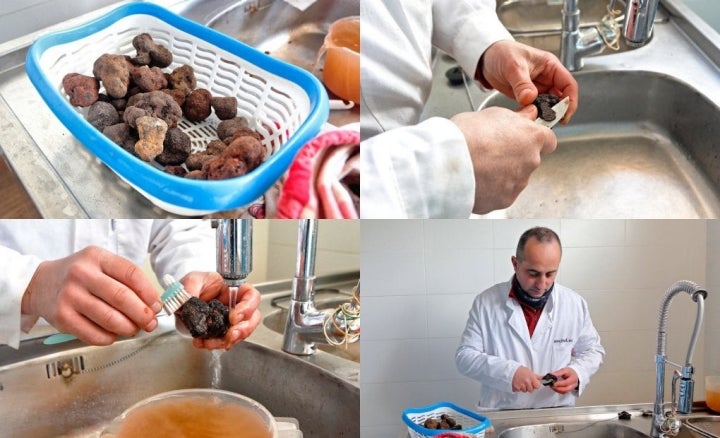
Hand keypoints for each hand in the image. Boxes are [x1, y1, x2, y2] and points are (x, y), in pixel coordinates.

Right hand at [21, 246, 161, 344]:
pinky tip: (114, 335)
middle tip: (151, 323)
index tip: (157, 305)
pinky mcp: (62, 317)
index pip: (131, 273)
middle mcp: (82, 274)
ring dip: (128, 328)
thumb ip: (125, 279)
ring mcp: (70, 296)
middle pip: (122, 297)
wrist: (40, 283)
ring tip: (134, 329)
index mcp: (97, 257)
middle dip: (142, 314)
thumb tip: (152, 305)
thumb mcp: (101, 265)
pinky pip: (93, 334)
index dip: (149, 292)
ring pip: (109, 318)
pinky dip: (109, 338)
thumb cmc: (80, 275)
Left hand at [180, 271, 260, 350]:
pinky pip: (226, 341)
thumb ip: (192, 286)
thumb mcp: (191, 280)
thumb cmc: (192, 286)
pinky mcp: (222, 331)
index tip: (233, 318)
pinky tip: (204, 343)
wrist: (182, 301)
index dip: (248, 308)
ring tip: (211, 343)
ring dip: (228, 340)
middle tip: (230, 335)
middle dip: (243, 330)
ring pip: (241, 333)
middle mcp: (236, 305)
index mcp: (233, 289)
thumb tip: (192, 299)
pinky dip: (216, 345)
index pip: (251, 295)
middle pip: (252, 318)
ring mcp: (230, 320)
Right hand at [451, 105, 555, 213]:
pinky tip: (476, 180)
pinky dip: (491, 189)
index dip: (534, 139)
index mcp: (531, 138)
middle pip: (529, 160)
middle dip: (514, 157)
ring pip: (514, 178)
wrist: (447, 164)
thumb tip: (526, 116)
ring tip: (479, 166)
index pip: (548, 140)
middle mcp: (530, 162)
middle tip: (491, 151)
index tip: (524, 138)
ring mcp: (518, 184)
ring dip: (502, 174)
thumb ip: (515, 118)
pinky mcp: (504, 201)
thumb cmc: (466, 136)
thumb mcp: (492, 114)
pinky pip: (501, 194)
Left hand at [479, 40, 578, 122]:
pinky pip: (535, 108)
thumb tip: (530, 98)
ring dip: (546, 114)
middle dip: (558, 111)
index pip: (568, 84)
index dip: (570, 100)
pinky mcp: (527, 96)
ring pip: (548, 105)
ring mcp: (537, 88)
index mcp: (550, 66)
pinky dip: (534, 115)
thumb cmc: (502, 53)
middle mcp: (547, 78)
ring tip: (540, 122)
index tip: (565, 114)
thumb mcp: (513, 66)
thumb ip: (522, 83)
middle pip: (561, 97)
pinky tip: (529, 120)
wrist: (486, 58)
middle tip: (550, 121)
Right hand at [512, 365, 541, 392]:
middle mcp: (527, 382)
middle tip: (526, 382)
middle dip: (529, 387)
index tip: (533, 383)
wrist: (512, 370)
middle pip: (531, 390)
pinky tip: (518, 383)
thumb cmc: (521, 370)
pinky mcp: (516, 387)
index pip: (537, 386)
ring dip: (523, 388)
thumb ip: (537, 377)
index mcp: (531, 378)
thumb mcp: (530, 372)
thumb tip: (544, 378)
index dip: (535, 385)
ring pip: (525, 391)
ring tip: (521, 382)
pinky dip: (518, 388)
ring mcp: (521, 385)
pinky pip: (519, 391)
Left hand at [548, 367, 579, 393]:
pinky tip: (554, 388)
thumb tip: (551, 375)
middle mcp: (573, 385)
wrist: (574, 375)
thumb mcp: (564, 370)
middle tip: (552, 385)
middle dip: (558, 388)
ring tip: (552, 386)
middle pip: (566, 389)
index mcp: (573, 379)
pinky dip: (558, 391)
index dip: (559, 384)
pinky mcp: (569, 390)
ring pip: (564, 392)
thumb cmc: (570, 372)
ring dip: (557, 390)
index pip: (566, 382)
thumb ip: (558, 373)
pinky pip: (563, 392)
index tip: (553, 383)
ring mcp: (571, 388)